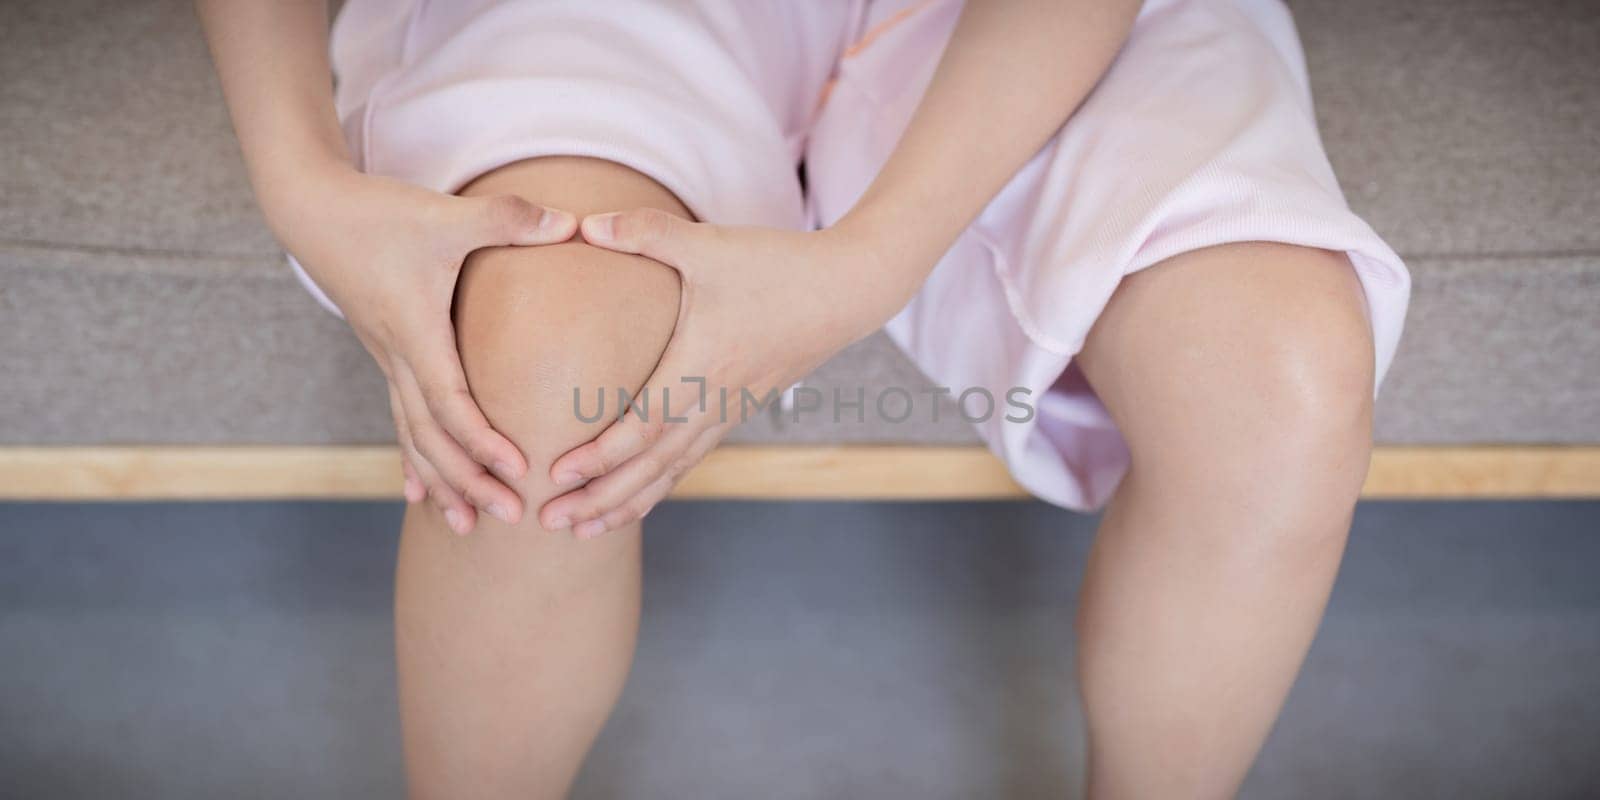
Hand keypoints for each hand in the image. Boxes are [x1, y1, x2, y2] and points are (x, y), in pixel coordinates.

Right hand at [268, 165, 576, 533]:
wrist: (312, 210)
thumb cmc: (380, 213)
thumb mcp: (447, 214)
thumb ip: (510, 219)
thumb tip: (574, 224)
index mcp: (417, 333)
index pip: (451, 403)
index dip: (483, 440)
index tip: (519, 470)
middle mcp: (398, 356)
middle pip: (432, 436)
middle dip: (469, 481)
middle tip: (511, 516)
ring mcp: (388, 359)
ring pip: (413, 436)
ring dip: (440, 482)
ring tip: (465, 526)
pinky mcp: (387, 354)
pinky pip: (401, 419)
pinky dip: (413, 458)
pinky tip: (419, 493)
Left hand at [538, 210, 906, 536]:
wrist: (848, 289)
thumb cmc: (777, 264)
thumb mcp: (708, 244)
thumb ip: (644, 232)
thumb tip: (581, 224)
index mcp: (702, 365)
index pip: (644, 424)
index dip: (601, 453)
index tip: (559, 473)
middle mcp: (715, 399)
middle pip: (652, 464)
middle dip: (601, 498)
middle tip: (552, 524)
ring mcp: (730, 409)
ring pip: (673, 469)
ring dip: (628, 501)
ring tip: (586, 531)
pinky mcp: (739, 407)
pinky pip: (692, 457)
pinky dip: (660, 483)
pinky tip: (637, 498)